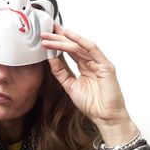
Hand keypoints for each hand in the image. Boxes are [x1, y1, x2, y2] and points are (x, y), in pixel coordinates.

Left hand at [41, 24, 137, 143]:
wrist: (104, 117)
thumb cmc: (91, 104)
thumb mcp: (69, 85)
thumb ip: (60, 72)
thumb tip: (50, 58)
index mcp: (84, 66)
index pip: (69, 50)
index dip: (58, 42)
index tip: (46, 37)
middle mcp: (91, 62)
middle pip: (72, 46)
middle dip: (57, 38)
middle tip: (44, 33)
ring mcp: (98, 62)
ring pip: (79, 46)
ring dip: (63, 40)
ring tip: (50, 36)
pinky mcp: (105, 65)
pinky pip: (92, 49)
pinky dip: (80, 41)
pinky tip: (69, 36)